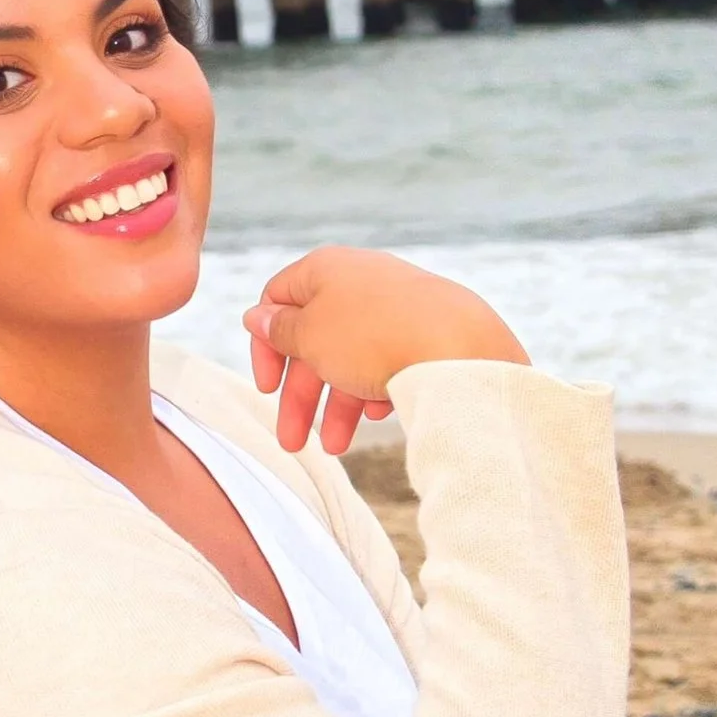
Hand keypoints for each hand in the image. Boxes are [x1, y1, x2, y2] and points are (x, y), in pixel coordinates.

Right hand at [244, 247, 527, 455]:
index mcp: (325, 269)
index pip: (277, 301)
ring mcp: (396, 306)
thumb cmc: (373, 337)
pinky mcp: (426, 332)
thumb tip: (258, 316)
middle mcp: (360, 281)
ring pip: (352, 357)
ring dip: (337, 405)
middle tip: (292, 441)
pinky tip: (381, 413)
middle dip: (301, 396)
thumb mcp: (310, 336)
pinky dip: (376, 390)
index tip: (267, 387)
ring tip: (338, 446)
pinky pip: (388, 362)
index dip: (266, 346)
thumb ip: (280, 330)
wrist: (458, 347)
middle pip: (315, 340)